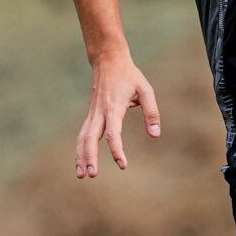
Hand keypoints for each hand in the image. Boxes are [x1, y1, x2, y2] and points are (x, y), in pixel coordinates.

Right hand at [75, 49, 159, 177]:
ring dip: (80, 156)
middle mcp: (99, 112)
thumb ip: (151, 112)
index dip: (117, 150)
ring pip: (82, 138)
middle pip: (90, 138)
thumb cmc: (129, 76)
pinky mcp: (90, 115)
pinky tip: (81, 162)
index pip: (113, 133)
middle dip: (90, 157)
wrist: (108, 60)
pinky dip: (80, 148)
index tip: (122, 164)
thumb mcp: (146, 90)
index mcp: (113, 107)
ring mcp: (92, 113)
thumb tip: (155, 135)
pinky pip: (83, 134)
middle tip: (92, 175)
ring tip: (82, 175)